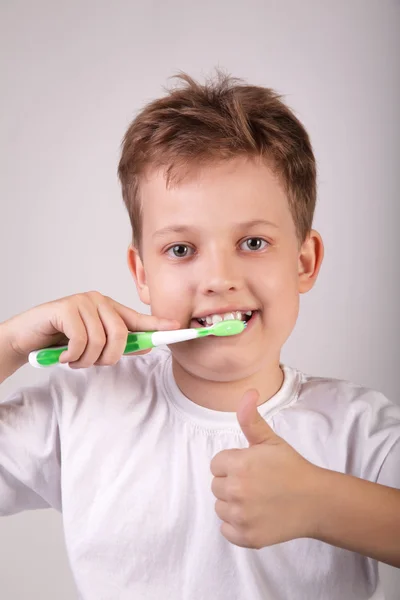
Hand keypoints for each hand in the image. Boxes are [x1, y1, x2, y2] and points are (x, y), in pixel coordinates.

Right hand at [3, 291, 179, 368]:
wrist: (27, 338)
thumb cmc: (62, 340)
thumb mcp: (93, 345)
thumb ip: (118, 344)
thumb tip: (146, 346)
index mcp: (109, 309)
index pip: (139, 318)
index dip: (158, 325)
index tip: (178, 328)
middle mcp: (98, 301)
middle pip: (121, 335)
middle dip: (108, 357)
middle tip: (91, 363)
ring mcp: (82, 302)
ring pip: (100, 341)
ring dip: (86, 360)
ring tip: (74, 359)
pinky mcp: (65, 308)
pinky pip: (81, 340)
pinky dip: (73, 355)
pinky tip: (63, 355)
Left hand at [210, 389, 320, 548]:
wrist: (316, 501)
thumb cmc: (292, 468)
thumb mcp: (270, 440)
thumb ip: (251, 418)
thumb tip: (248, 392)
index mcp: (239, 464)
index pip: (216, 464)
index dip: (232, 464)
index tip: (251, 467)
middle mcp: (236, 490)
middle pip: (216, 486)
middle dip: (232, 483)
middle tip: (256, 483)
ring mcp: (241, 516)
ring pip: (220, 507)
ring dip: (233, 504)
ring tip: (257, 499)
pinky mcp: (247, 537)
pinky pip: (226, 530)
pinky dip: (236, 526)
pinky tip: (255, 516)